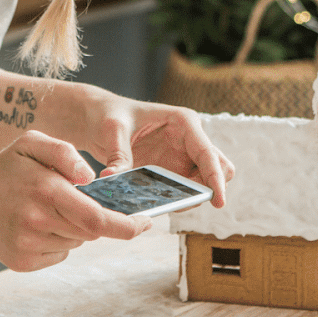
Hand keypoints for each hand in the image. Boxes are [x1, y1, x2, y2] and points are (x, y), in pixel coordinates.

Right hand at [0, 130, 151, 271]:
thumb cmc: (5, 167)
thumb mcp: (32, 142)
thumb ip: (65, 152)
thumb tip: (91, 178)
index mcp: (46, 191)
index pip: (98, 218)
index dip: (128, 225)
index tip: (145, 223)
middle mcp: (37, 223)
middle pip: (91, 232)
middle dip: (96, 219)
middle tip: (79, 202)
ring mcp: (28, 247)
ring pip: (76, 242)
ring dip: (74, 228)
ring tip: (47, 209)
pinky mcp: (22, 263)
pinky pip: (59, 254)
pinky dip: (57, 241)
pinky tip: (35, 225)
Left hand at [82, 97, 234, 208]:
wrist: (98, 118)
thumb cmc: (109, 114)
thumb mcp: (113, 130)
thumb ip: (118, 154)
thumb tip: (112, 178)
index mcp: (183, 122)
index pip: (208, 153)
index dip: (216, 178)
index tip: (219, 202)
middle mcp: (190, 140)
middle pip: (219, 169)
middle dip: (209, 188)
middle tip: (182, 202)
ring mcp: (183, 157)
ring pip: (204, 183)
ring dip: (191, 197)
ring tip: (163, 202)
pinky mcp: (172, 172)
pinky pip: (185, 191)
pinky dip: (177, 200)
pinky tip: (157, 202)